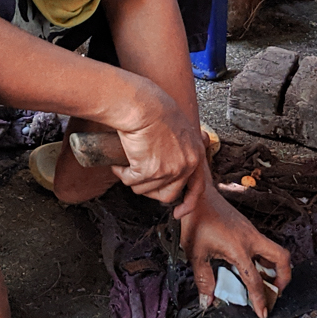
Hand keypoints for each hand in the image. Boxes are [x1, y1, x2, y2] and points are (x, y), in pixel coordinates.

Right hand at [108, 82, 207, 208]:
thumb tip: (171, 166)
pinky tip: (119, 164)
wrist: (142, 105)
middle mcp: (186, 165)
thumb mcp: (179, 130)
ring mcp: (169, 170)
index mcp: (195, 154)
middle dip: (151, 191)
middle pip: (168, 194)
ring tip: (127, 163)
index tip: (178, 212)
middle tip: (139, 179)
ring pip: (146, 190)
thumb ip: (181, 149)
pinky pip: (131, 182)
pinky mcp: (149, 171)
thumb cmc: (155, 109)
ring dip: (133, 179)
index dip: (188, 203)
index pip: (197, 188)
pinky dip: (122, 174)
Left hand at [182, 184, 293, 317]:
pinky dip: (264, 258)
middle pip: (282, 258)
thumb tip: (207, 300)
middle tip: (276, 291)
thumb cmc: (195, 221)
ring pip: (275, 250)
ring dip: (275, 267)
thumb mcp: (196, 254)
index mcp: (239, 248)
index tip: (262, 312)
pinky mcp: (248, 228)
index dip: (260, 299)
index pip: (255, 280)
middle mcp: (251, 239)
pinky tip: (252, 266)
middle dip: (284, 277)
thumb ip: (204, 279)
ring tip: (265, 282)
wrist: (196, 196)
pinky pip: (264, 245)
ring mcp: (252, 232)